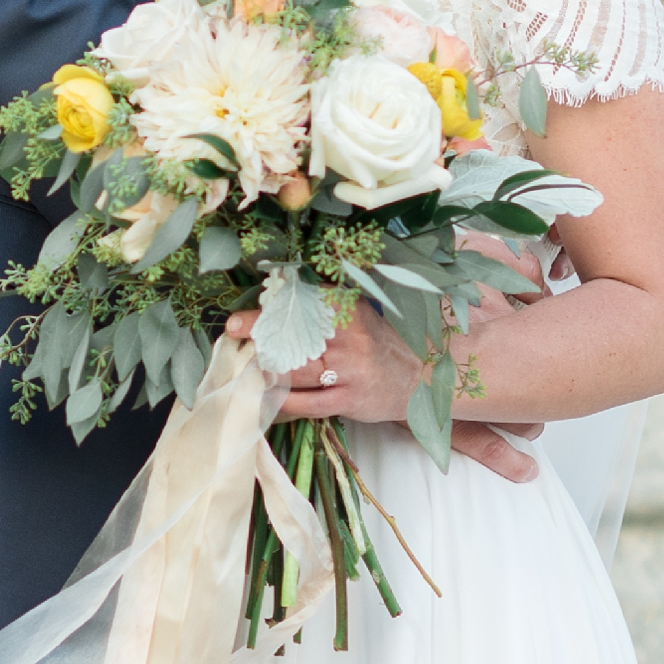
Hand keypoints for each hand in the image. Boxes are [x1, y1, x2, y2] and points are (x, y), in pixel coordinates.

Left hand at [226, 301, 544, 485]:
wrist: (430, 377)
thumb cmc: (390, 340)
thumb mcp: (368, 306)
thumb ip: (341, 284)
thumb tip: (314, 258)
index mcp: (350, 311)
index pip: (304, 304)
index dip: (270, 306)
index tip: (242, 311)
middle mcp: (346, 341)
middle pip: (292, 337)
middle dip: (259, 334)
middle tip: (233, 329)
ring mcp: (346, 374)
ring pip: (294, 371)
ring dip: (264, 369)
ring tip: (242, 364)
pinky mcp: (347, 402)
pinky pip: (305, 405)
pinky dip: (280, 403)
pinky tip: (262, 400)